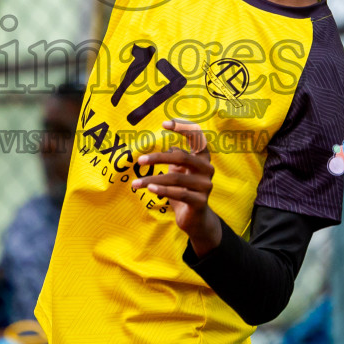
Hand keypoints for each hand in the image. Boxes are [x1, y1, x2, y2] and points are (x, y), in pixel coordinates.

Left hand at [131, 119, 222, 256]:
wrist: (195, 220)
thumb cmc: (183, 191)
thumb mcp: (177, 173)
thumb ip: (175, 159)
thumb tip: (168, 147)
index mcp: (202, 158)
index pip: (196, 137)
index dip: (182, 127)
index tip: (164, 123)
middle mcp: (207, 169)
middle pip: (182, 157)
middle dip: (159, 158)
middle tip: (140, 160)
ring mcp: (206, 186)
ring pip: (176, 178)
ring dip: (153, 179)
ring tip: (136, 183)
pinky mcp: (201, 201)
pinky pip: (179, 193)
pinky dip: (163, 190)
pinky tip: (149, 189)